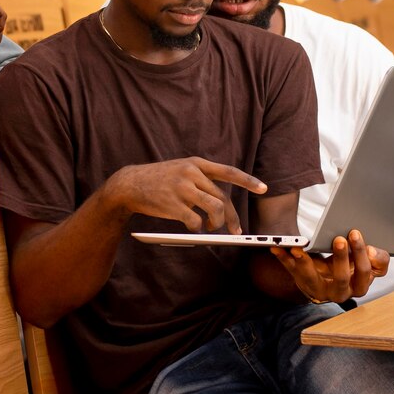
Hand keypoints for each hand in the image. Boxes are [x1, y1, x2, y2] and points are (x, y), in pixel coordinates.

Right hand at [106, 157, 266, 233]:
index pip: (228, 171)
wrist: (130, 184)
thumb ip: (200, 180)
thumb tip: (221, 205)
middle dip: (231, 217)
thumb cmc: (158, 180)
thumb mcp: (180, 170)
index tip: (263, 188)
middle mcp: (191, 173)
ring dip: (217, 223)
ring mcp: (182, 188)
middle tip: (235, 230)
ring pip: (214, 209)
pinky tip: (193, 227)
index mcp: (196, 163)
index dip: (247, 181)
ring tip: (211, 227)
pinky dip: (197, 228)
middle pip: (222, 198)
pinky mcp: (173, 204)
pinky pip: (195, 221)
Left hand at [270, 230, 388, 303]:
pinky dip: (283, 258)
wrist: (330, 279)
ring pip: (311, 279)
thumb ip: (378, 259)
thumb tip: (372, 251)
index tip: (355, 233)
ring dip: (305, 263)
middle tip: (339, 238)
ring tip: (299, 248)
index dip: (361, 254)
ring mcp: (318, 288)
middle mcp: (339, 292)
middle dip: (341, 258)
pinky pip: (291, 270)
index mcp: (358, 287)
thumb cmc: (352, 268)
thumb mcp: (368, 264)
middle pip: (341, 278)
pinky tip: (276, 247)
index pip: (363, 273)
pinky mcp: (301, 281)